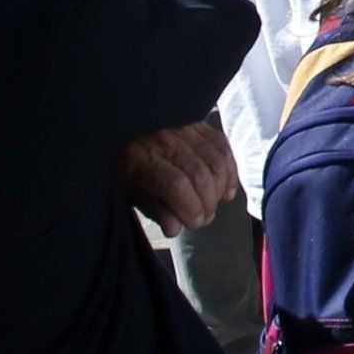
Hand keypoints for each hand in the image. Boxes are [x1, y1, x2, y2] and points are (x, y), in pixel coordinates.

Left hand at [117, 119, 236, 237]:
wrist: (123, 134)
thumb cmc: (127, 169)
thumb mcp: (132, 194)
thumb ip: (155, 210)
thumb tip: (175, 229)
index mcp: (141, 160)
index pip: (176, 185)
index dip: (191, 208)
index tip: (193, 223)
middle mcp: (164, 140)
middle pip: (200, 174)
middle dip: (207, 203)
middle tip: (204, 218)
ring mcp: (184, 128)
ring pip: (216, 161)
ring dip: (221, 189)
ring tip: (213, 204)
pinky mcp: (199, 124)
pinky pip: (223, 147)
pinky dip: (230, 170)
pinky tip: (226, 187)